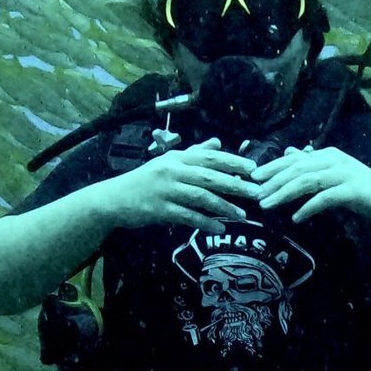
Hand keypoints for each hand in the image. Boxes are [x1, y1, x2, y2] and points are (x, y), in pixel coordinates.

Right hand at [113, 136, 261, 230]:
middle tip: (256, 193)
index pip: (209, 157)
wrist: (114, 199)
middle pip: (209, 176)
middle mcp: (172, 171)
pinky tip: (219, 228)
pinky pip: (187, 216)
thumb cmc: (145, 180)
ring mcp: (165, 190)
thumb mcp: (168, 162)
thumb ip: (194, 153)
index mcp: (176, 158)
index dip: (232, 162)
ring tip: (242, 216)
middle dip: (235, 185)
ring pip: (200, 197)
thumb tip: (217, 142)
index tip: (253, 168)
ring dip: (224, 206)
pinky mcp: (159, 210)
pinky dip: (205, 222)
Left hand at [250, 145, 370, 225]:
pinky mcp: (352, 191)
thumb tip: (289, 152)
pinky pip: (325, 199)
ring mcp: (343, 174)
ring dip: (284, 194)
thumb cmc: (363, 189)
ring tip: (267, 205)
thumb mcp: (334, 174)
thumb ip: (312, 165)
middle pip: (296, 168)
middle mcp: (334, 160)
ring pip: (306, 181)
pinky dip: (308, 208)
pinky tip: (296, 218)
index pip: (294, 159)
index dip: (272, 167)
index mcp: (328, 155)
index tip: (253, 177)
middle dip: (273, 180)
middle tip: (255, 193)